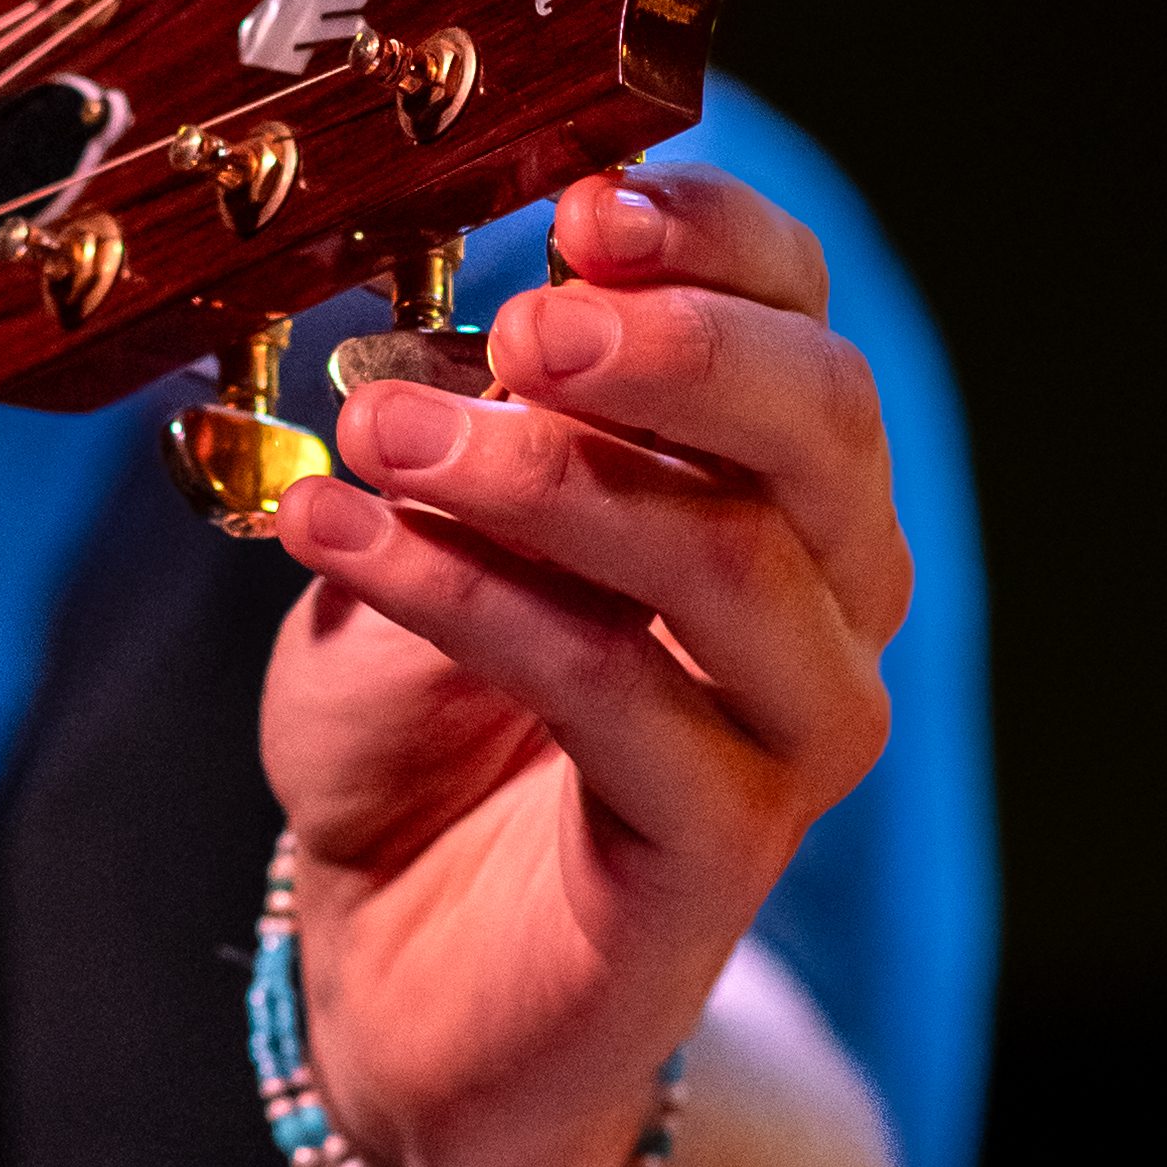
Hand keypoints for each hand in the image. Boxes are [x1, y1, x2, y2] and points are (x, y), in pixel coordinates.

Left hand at [262, 159, 909, 1166]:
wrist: (396, 964)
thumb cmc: (419, 726)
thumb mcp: (422, 528)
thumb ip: (463, 419)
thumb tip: (462, 307)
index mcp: (772, 478)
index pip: (798, 315)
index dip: (714, 239)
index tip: (581, 202)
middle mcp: (827, 591)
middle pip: (822, 424)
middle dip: (673, 347)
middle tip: (521, 321)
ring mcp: (792, 728)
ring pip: (734, 558)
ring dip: (545, 473)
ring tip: (379, 433)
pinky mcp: (722, 850)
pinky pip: (620, 698)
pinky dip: (472, 600)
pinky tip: (339, 543)